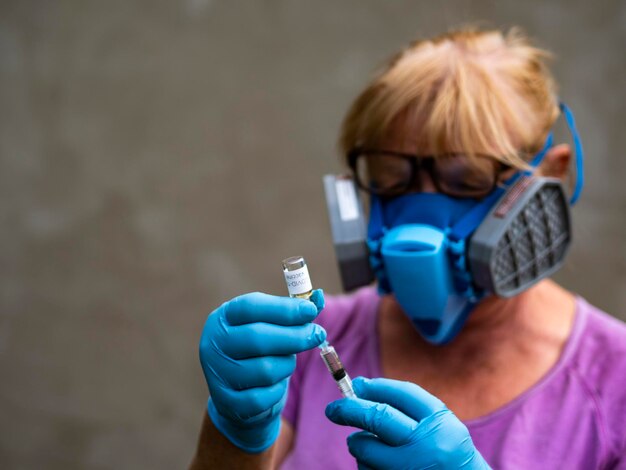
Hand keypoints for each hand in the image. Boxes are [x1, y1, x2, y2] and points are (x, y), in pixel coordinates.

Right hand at [200, 290, 325, 452]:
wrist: (238, 396)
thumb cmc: (259, 352)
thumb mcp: (271, 326)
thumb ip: (294, 313)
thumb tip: (319, 297)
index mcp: (222, 318)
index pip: (250, 307)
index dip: (283, 309)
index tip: (311, 310)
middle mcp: (213, 344)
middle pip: (258, 338)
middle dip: (294, 336)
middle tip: (318, 334)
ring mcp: (217, 374)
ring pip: (265, 369)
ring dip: (286, 365)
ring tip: (287, 361)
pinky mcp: (226, 402)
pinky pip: (264, 397)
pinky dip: (277, 390)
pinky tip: (275, 384)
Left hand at [325, 377, 490, 469]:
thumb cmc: (448, 455)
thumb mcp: (440, 427)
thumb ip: (407, 408)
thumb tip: (358, 386)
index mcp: (439, 423)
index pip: (401, 394)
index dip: (375, 386)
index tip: (355, 384)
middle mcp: (426, 446)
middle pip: (378, 417)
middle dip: (350, 409)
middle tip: (333, 409)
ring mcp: (410, 468)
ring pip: (366, 448)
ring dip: (358, 443)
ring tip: (364, 444)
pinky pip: (365, 469)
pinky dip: (364, 464)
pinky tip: (378, 465)